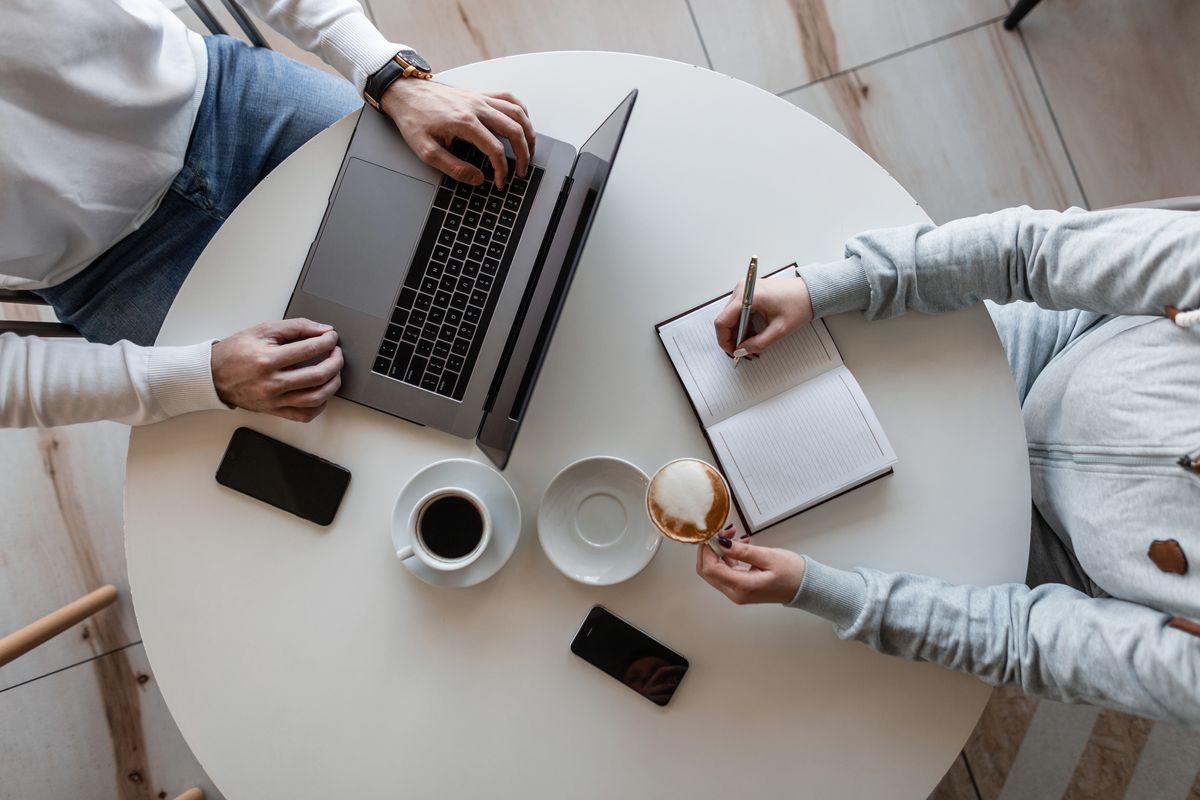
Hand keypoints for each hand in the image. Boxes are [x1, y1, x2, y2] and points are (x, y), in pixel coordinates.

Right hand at [210, 319, 343, 421]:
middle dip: (336, 362)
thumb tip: (323, 330)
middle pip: (318, 375)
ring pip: (316, 398)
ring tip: (334, 372)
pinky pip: (305, 415)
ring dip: (333, 384)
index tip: (332, 337)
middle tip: (336, 353)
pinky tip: (322, 392)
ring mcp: (274, 400)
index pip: (310, 349)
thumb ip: (295, 327)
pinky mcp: (274, 411)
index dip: (328, 341)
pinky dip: (320, 405)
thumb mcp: (262, 330)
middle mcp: (272, 383)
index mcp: (268, 359)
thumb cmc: (235, 352)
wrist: (213, 375)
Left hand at [380, 80, 534, 189]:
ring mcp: (480, 98)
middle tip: (521, 170)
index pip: (495, 149)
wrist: (405, 93)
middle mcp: (477, 107)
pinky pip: (508, 98)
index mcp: (464, 122)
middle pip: (514, 129)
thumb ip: (453, 168)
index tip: (500, 181)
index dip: (501, 169)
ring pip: (517, 112)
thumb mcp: (426, 151)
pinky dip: (521, 111)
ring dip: (528, 133)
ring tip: (529, 150)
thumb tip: (477, 178)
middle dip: (523, 153)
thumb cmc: (414, 118)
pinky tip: (522, 123)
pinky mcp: (479, 94)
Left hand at [696, 535, 805, 604]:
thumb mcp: (768, 557)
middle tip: (724, 533)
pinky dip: (727, 556)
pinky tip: (739, 546)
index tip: (715, 534)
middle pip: (708, 571)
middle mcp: (735, 593)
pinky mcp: (740, 588)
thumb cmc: (792, 573)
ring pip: (715, 570)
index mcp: (742, 587)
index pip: (710, 569)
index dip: (707, 550)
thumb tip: (720, 543)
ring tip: (734, 536)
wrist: (805, 586)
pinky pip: (725, 571)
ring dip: (719, 551)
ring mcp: (736, 592)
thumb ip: (742, 551)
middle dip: (711, 549)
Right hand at [713, 274, 813, 356]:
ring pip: (730, 317)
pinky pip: (738, 312)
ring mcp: (745, 289)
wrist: (811, 292)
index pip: (722, 321)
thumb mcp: (779, 329)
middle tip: (744, 351)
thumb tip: (742, 350)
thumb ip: (758, 343)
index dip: (724, 340)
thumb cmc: (799, 303)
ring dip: (739, 333)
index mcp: (748, 296)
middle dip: (733, 338)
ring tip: (752, 343)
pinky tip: (754, 333)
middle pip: (725, 319)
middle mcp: (743, 289)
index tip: (732, 351)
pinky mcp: (749, 292)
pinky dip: (743, 325)